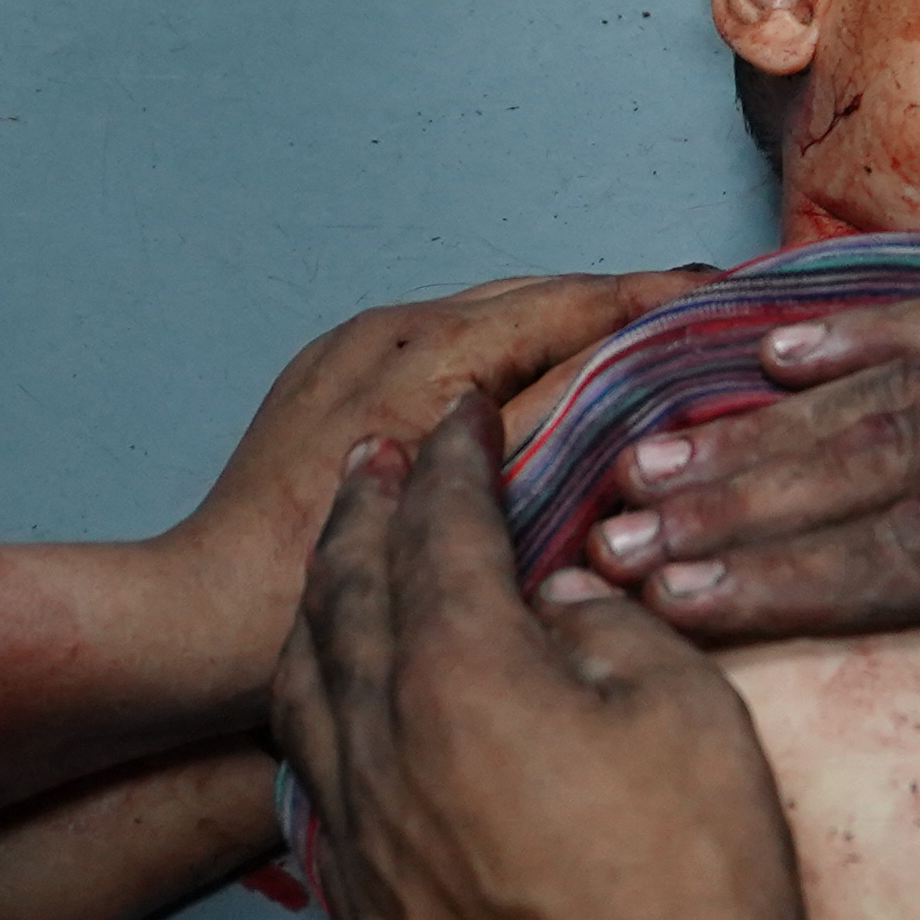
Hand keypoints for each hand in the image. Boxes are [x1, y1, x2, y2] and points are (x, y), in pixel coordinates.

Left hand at [156, 272, 710, 687]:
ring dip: (558, 330)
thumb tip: (642, 367)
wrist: (190, 626)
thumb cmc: (324, 587)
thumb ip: (563, 426)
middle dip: (616, 303)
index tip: (729, 292)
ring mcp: (347, 359)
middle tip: (699, 314)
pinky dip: (500, 363)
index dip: (656, 299)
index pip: (572, 303)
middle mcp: (385, 335)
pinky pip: (440, 356)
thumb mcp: (477, 511)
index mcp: (429, 355)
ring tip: (634, 349)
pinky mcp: (323, 397)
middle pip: (530, 298)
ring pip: (483, 324)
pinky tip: (530, 402)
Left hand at [275, 401, 811, 919]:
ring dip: (318, 611)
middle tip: (373, 460)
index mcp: (462, 671)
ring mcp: (360, 840)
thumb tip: (562, 606)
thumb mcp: (690, 716)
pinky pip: (316, 790)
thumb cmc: (692, 889)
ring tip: (335, 568)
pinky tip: (340, 720)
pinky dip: (323, 725)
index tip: (460, 420)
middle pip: (346, 596)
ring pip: (306, 693)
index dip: (454, 462)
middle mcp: (382, 743)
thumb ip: (613, 631)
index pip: (442, 530)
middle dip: (362, 514)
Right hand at [566, 287, 919, 717]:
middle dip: (732, 506)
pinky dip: (869, 333)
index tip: (669, 601)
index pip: (912, 554)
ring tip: (660, 451)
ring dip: (770, 428)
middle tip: (611, 533)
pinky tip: (789, 345)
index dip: (779, 579)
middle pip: (874, 469)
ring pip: (899, 393)